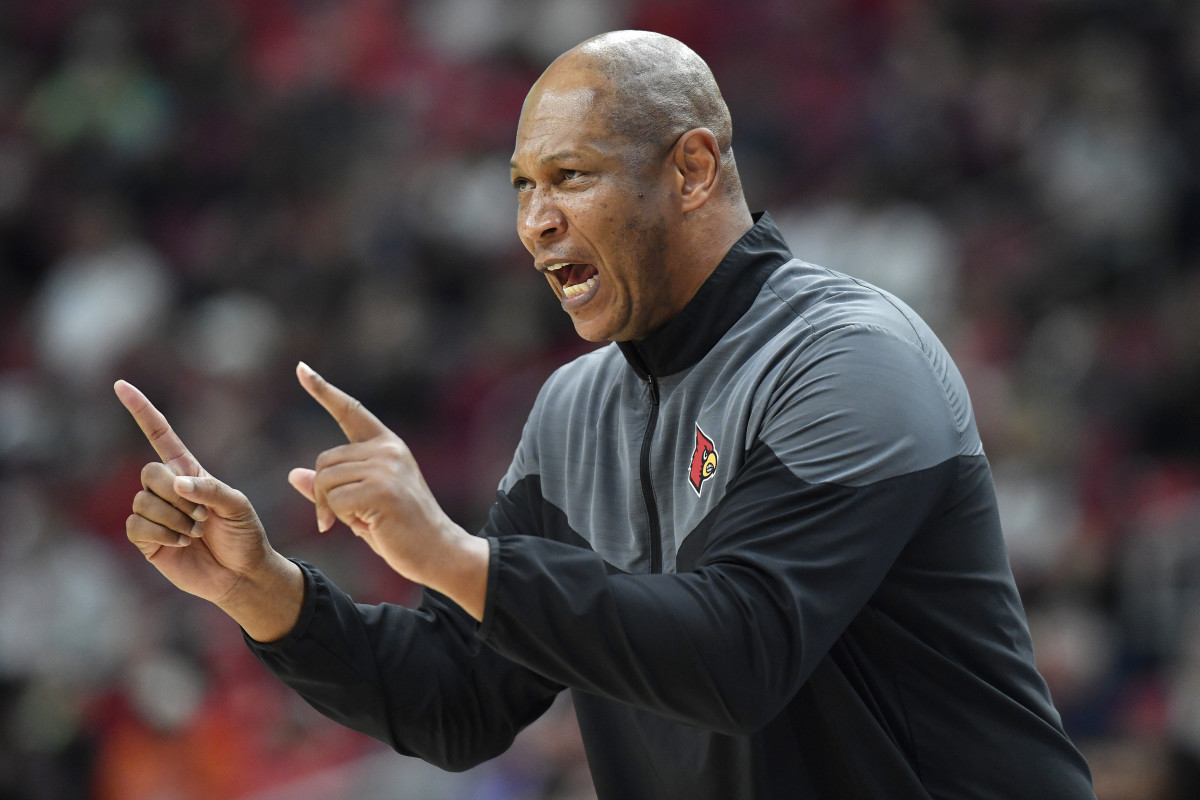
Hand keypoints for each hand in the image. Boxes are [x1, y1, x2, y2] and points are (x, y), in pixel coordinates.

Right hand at [115, 381, 301, 640]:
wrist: (242, 573)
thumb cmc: (244, 535)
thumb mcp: (238, 505)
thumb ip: (210, 490)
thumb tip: (178, 484)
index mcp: (189, 472)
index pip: (160, 435)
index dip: (142, 411)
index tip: (121, 385)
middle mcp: (167, 489)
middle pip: (149, 471)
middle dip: (177, 494)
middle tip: (202, 515)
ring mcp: (154, 514)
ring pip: (144, 501)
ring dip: (175, 519)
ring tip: (196, 533)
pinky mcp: (146, 539)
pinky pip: (137, 526)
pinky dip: (162, 534)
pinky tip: (181, 543)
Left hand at [288, 363, 487, 617]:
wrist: (439, 550)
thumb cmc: (400, 529)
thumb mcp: (361, 504)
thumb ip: (331, 487)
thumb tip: (294, 474)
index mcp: (387, 445)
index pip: (350, 411)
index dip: (323, 390)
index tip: (301, 369)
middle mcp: (388, 449)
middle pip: (324, 460)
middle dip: (324, 494)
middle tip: (343, 518)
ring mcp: (386, 466)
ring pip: (326, 480)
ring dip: (332, 509)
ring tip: (362, 522)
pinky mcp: (382, 489)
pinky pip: (335, 501)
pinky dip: (341, 519)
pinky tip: (367, 526)